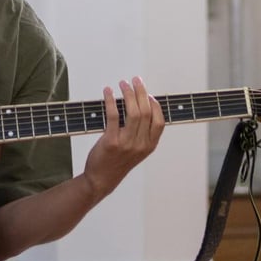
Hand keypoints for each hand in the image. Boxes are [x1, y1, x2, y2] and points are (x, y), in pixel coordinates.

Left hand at [83, 77, 164, 198]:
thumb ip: (141, 133)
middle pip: (146, 112)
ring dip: (128, 93)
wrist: (101, 179)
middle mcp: (141, 144)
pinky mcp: (111, 141)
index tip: (148, 94)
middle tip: (135, 80)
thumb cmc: (118, 162)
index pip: (159, 121)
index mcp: (150, 146)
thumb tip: (140, 106)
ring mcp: (126, 143)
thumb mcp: (137, 151)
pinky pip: (113, 115)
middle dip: (141, 92)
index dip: (155, 104)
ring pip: (133, 112)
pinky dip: (110, 100)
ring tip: (123, 83)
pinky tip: (107, 92)